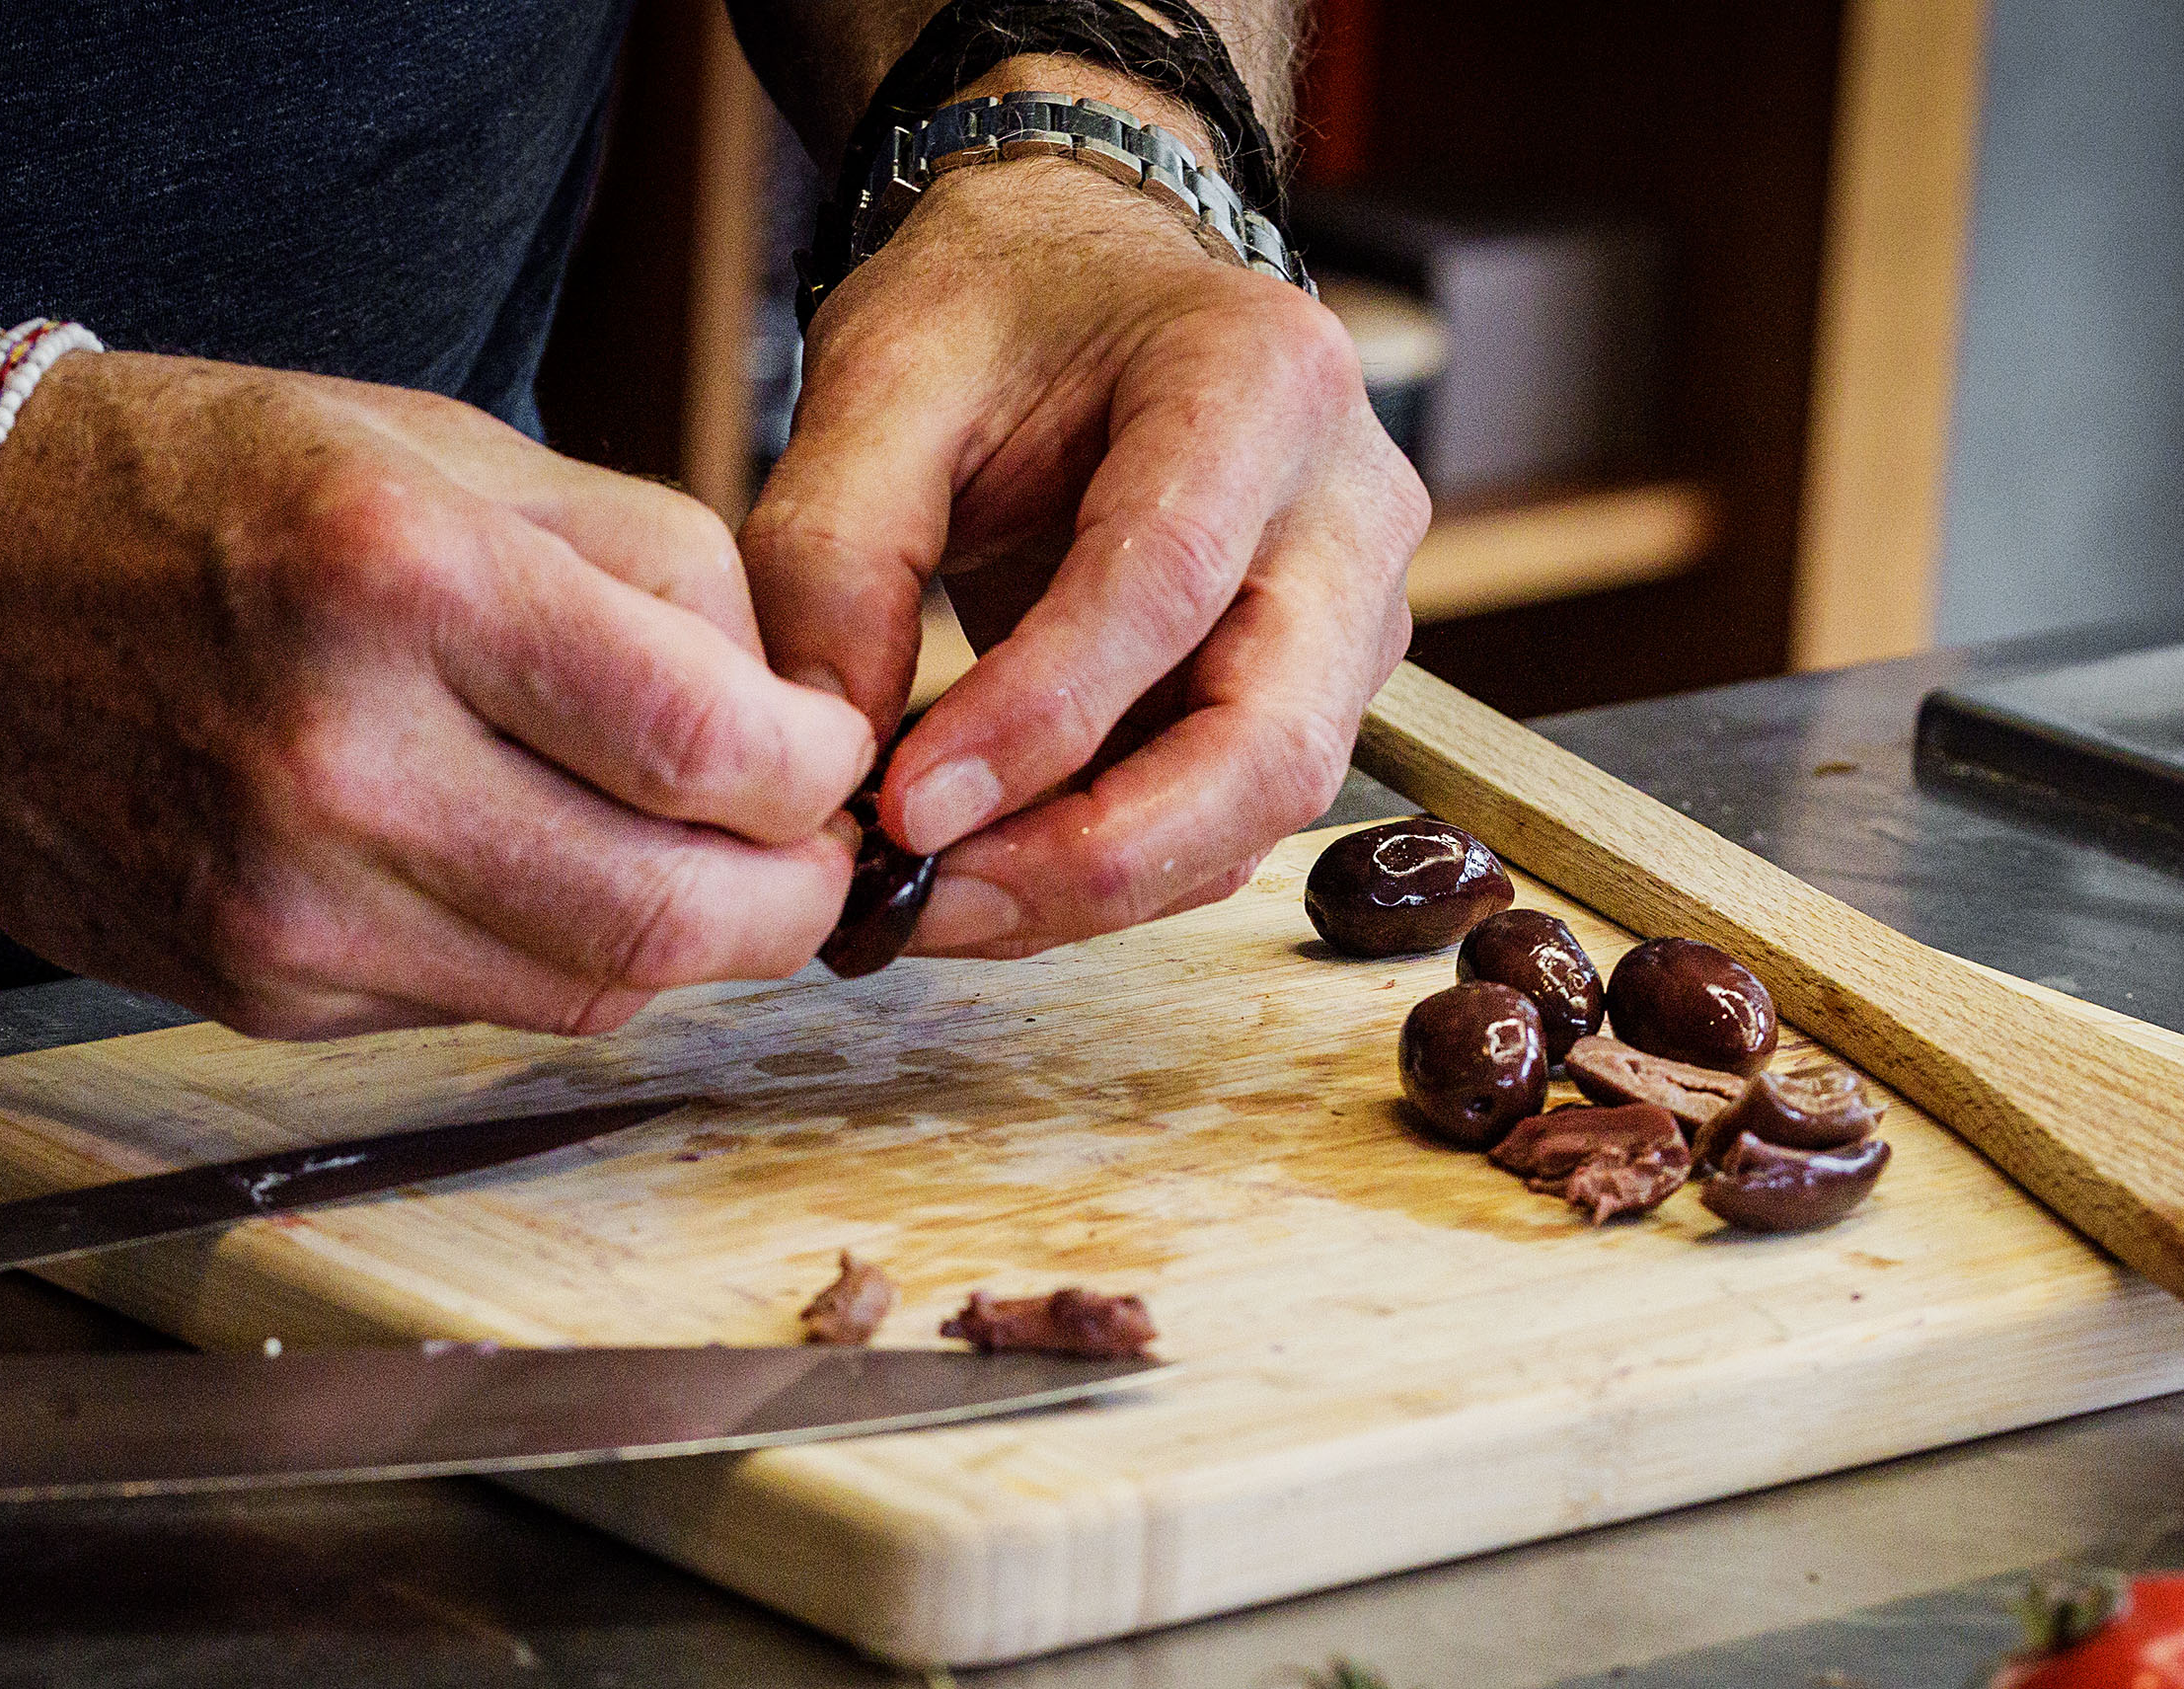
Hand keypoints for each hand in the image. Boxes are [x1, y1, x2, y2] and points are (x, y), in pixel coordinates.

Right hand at [0, 355, 878, 1037]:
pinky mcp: (260, 992)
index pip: (707, 748)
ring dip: (682, 941)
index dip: (813, 772)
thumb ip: (655, 569)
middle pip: (673, 919)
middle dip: (786, 898)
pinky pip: (480, 1012)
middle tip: (804, 848)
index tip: (823, 749)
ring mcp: (291, 903)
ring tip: (684, 854)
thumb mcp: (446, 447)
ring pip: (593, 992)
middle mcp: (340, 762)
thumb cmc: (202, 491)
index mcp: (402, 583)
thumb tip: (795, 710)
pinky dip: (551, 957)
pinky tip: (531, 872)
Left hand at [744, 99, 1426, 959]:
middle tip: (924, 903)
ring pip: (1258, 813)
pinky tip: (985, 870)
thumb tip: (826, 759)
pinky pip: (1228, 827)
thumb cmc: (999, 312)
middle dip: (1091, 856)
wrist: (1092, 289)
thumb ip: (835, 556)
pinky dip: (1106, 874)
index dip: (1037, 721)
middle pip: (1267, 743)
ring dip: (1090, 888)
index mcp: (1261, 378)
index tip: (904, 810)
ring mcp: (1356, 615)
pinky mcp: (1320, 696)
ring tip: (928, 899)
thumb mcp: (883, 379)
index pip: (1165, 586)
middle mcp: (1350, 509)